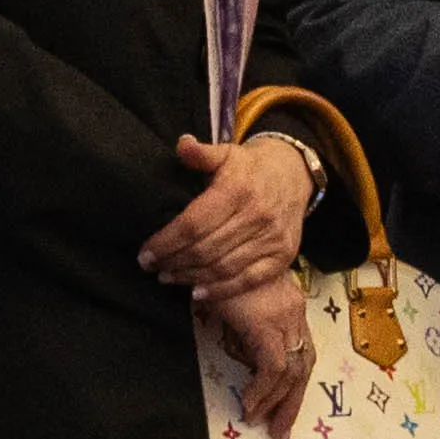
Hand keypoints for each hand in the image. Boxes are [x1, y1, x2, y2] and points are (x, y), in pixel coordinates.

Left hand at [144, 128, 323, 301]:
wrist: (294, 175)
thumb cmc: (250, 167)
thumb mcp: (226, 152)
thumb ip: (201, 153)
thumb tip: (182, 145)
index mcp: (237, 189)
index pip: (194, 224)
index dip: (166, 242)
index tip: (145, 253)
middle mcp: (257, 216)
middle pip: (205, 249)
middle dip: (173, 262)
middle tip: (152, 267)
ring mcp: (272, 239)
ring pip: (223, 267)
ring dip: (191, 277)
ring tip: (168, 277)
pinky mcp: (282, 256)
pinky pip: (248, 280)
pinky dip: (221, 291)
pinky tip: (197, 293)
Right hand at [207, 269, 317, 432]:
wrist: (209, 249)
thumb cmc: (215, 273)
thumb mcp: (233, 304)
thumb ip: (241, 328)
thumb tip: (240, 354)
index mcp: (289, 306)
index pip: (301, 351)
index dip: (294, 382)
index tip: (280, 406)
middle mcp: (294, 313)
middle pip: (304, 365)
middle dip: (292, 401)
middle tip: (279, 430)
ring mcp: (284, 318)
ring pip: (292, 371)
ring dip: (277, 402)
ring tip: (260, 422)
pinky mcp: (267, 325)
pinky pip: (273, 369)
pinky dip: (262, 391)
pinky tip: (249, 405)